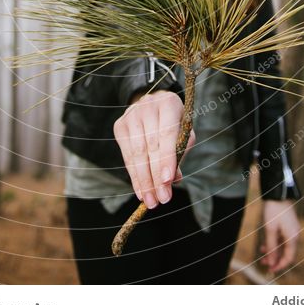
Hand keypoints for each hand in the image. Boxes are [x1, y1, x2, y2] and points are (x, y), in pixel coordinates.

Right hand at [113, 90, 195, 208]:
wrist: (153, 104)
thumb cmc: (173, 121)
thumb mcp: (184, 130)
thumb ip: (181, 150)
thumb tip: (174, 178)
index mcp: (168, 103)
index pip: (167, 134)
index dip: (167, 159)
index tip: (168, 182)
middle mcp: (147, 106)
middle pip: (150, 146)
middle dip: (156, 176)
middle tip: (161, 199)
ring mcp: (131, 114)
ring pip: (136, 153)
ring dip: (143, 180)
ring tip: (150, 200)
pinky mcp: (120, 125)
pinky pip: (127, 155)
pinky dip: (134, 175)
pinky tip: (140, 190)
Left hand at [259, 200, 298, 273]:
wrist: (278, 193)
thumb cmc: (274, 210)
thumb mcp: (270, 229)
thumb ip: (271, 247)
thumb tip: (272, 262)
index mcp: (292, 238)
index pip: (289, 258)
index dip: (279, 265)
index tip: (270, 270)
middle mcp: (294, 235)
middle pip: (286, 253)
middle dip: (275, 259)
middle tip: (263, 263)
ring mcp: (292, 230)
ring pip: (283, 246)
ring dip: (273, 251)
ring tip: (261, 253)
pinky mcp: (288, 225)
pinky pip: (282, 239)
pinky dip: (274, 243)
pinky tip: (265, 244)